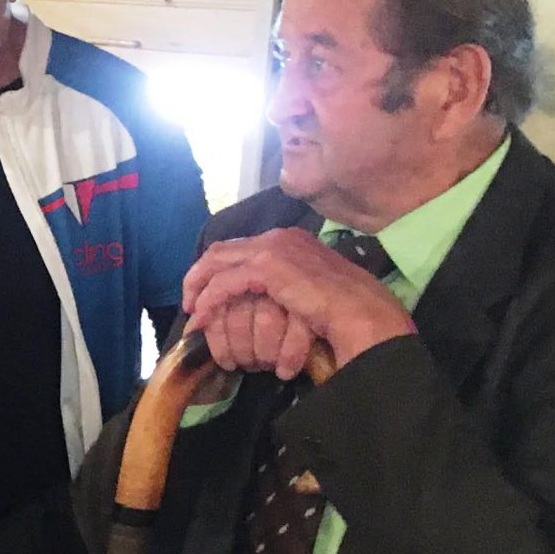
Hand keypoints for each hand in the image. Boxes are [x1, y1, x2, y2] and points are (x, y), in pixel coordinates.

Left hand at [183, 229, 414, 375]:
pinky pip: (224, 281)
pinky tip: (203, 316)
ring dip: (198, 288)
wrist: (364, 313)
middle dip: (199, 276)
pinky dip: (209, 299)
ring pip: (217, 261)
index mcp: (289, 240)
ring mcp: (273, 248)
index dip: (217, 270)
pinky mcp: (268, 266)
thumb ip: (285, 286)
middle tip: (191, 303)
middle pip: (222, 249)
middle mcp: (279, 237)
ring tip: (193, 314)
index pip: (241, 248)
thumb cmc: (344, 309)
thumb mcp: (308, 290)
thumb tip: (264, 300)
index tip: (206, 295)